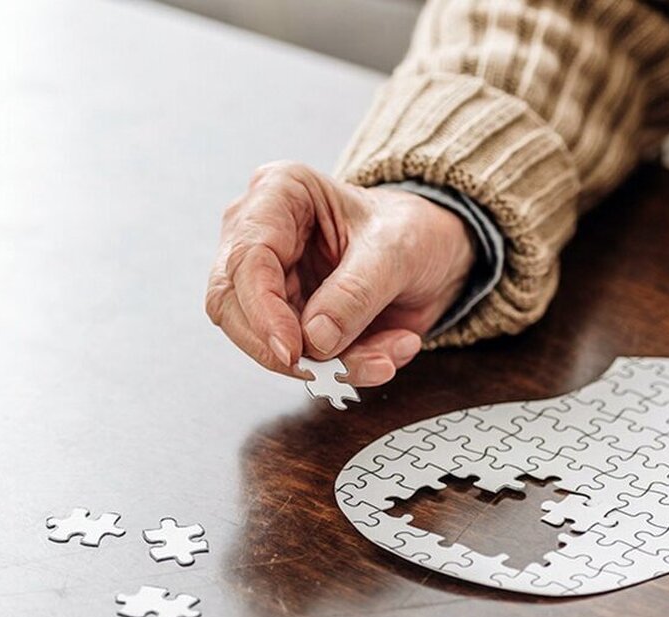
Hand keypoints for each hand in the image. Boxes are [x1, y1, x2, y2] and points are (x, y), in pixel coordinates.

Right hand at [206, 161, 474, 385]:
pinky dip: (345, 367)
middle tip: (332, 371)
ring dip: (328, 364)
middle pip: (233, 306)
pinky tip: (388, 354)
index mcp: (279, 193)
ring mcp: (270, 281)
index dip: (262, 312)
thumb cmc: (412, 229)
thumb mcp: (397, 250)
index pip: (246, 259)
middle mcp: (261, 235)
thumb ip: (356, 292)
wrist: (435, 252)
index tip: (294, 350)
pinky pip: (301, 359)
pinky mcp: (288, 319)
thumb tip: (315, 338)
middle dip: (284, 348)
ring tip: (385, 358)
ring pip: (266, 341)